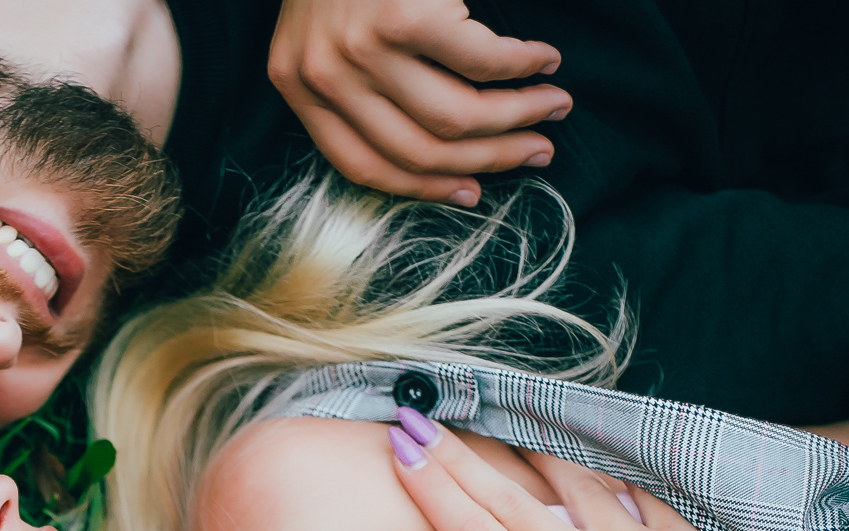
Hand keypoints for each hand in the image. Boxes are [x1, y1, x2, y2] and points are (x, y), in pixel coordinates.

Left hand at [268, 0, 571, 205]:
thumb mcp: (327, 26)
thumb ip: (360, 79)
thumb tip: (440, 144)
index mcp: (296, 84)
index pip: (361, 166)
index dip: (424, 187)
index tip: (471, 194)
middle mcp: (320, 75)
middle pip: (415, 150)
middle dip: (488, 160)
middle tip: (538, 153)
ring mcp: (358, 48)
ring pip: (453, 117)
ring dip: (516, 119)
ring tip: (553, 105)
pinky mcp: (402, 17)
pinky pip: (480, 61)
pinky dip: (523, 65)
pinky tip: (544, 60)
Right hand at [383, 412, 791, 530]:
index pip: (470, 530)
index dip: (430, 484)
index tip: (402, 446)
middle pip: (504, 496)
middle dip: (455, 456)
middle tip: (421, 420)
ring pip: (571, 480)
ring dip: (530, 451)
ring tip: (503, 428)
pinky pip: (635, 492)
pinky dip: (608, 473)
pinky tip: (594, 462)